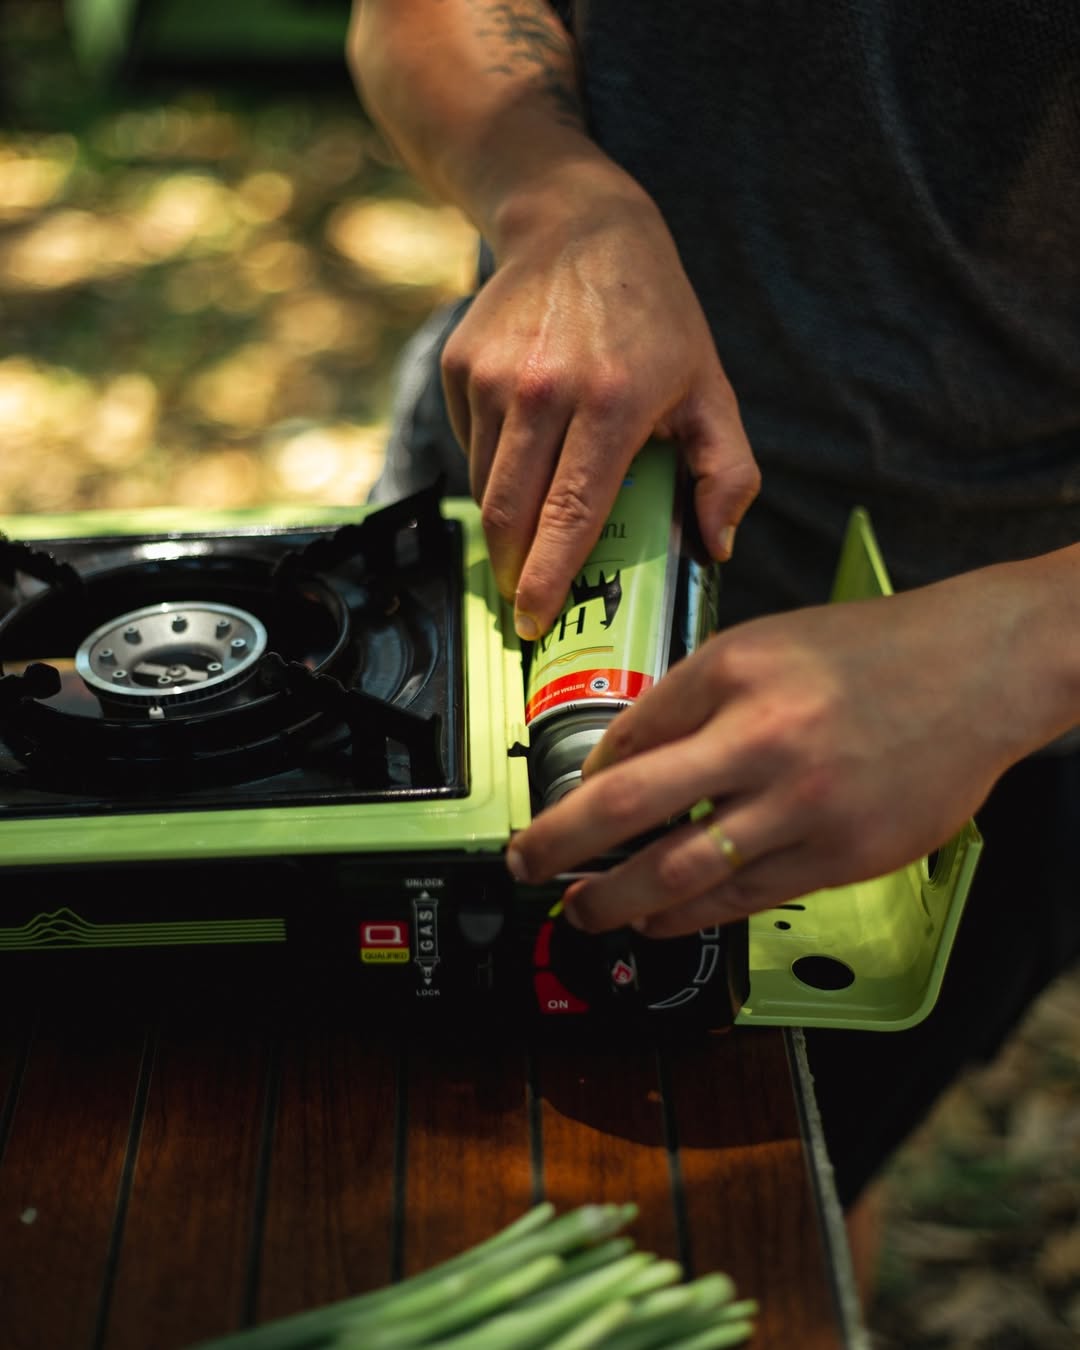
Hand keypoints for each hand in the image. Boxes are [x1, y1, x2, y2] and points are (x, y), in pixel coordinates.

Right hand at [440, 166, 759, 637]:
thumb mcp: (709, 387)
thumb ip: (727, 471)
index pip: (571, 515)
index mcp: (612, 403)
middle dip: (513, 571)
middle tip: (526, 601)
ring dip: (507, 523)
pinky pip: (470, 450)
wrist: (579, 225)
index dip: (548, 578)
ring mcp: (493, 377)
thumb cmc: (654, 316)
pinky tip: (525, 451)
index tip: (535, 621)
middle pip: (512, 514)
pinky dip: (493, 471)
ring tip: (535, 523)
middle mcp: (544, 390)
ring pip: (486, 488)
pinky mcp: (460, 367)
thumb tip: (716, 545)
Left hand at [507, 578, 1029, 936]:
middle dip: (559, 846)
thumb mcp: (761, 645)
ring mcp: (805, 804)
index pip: (627, 738)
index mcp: (733, 674)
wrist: (978, 670)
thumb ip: (687, 698)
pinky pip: (746, 897)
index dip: (579, 785)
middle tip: (523, 867)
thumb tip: (620, 762)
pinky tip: (658, 922)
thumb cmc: (868, 653)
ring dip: (618, 899)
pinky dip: (690, 916)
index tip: (554, 811)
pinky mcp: (843, 855)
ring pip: (684, 871)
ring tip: (584, 911)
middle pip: (630, 807)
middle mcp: (763, 738)